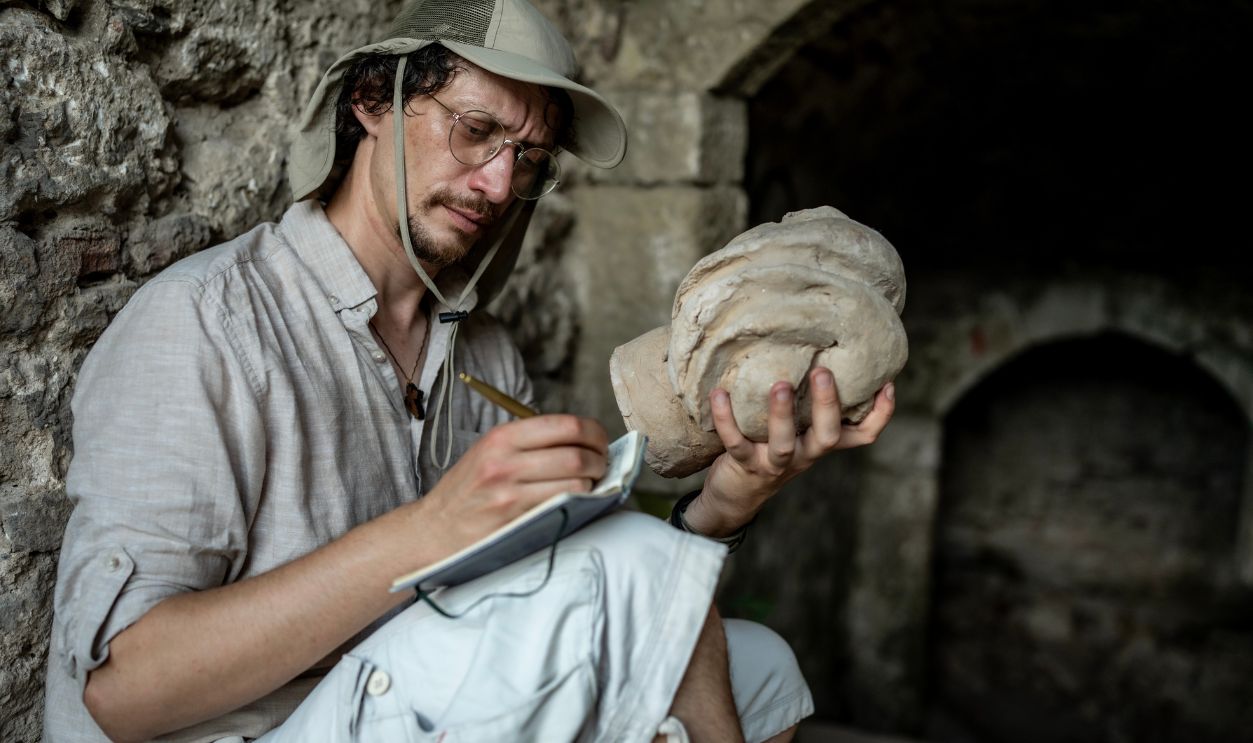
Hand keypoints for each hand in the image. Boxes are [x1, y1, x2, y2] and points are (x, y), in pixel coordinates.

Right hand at [417, 414, 608, 556]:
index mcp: (503, 436)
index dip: (595, 433)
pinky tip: (578, 502)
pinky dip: (580, 503)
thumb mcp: (490, 452)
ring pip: (576, 482)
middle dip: (600, 461)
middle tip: (602, 466)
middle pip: (577, 454)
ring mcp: (510, 492)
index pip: (567, 424)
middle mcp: (505, 460)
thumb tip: (582, 437)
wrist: (434, 529)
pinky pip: (564, 506)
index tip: (600, 442)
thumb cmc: (468, 490)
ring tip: (590, 486)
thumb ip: (529, 442)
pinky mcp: (515, 519)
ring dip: (594, 485)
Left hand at [683, 367, 895, 536]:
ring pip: (784, 443)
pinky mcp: (745, 465)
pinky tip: (719, 394)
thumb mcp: (796, 429)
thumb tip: (813, 351)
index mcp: (820, 442)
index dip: (880, 414)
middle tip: (823, 371)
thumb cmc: (769, 449)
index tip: (887, 384)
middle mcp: (804, 454)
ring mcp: (776, 463)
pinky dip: (726, 418)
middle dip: (827, 404)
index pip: (862, 435)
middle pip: (827, 436)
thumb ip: (806, 403)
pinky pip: (736, 442)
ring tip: (779, 385)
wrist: (736, 495)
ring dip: (781, 414)